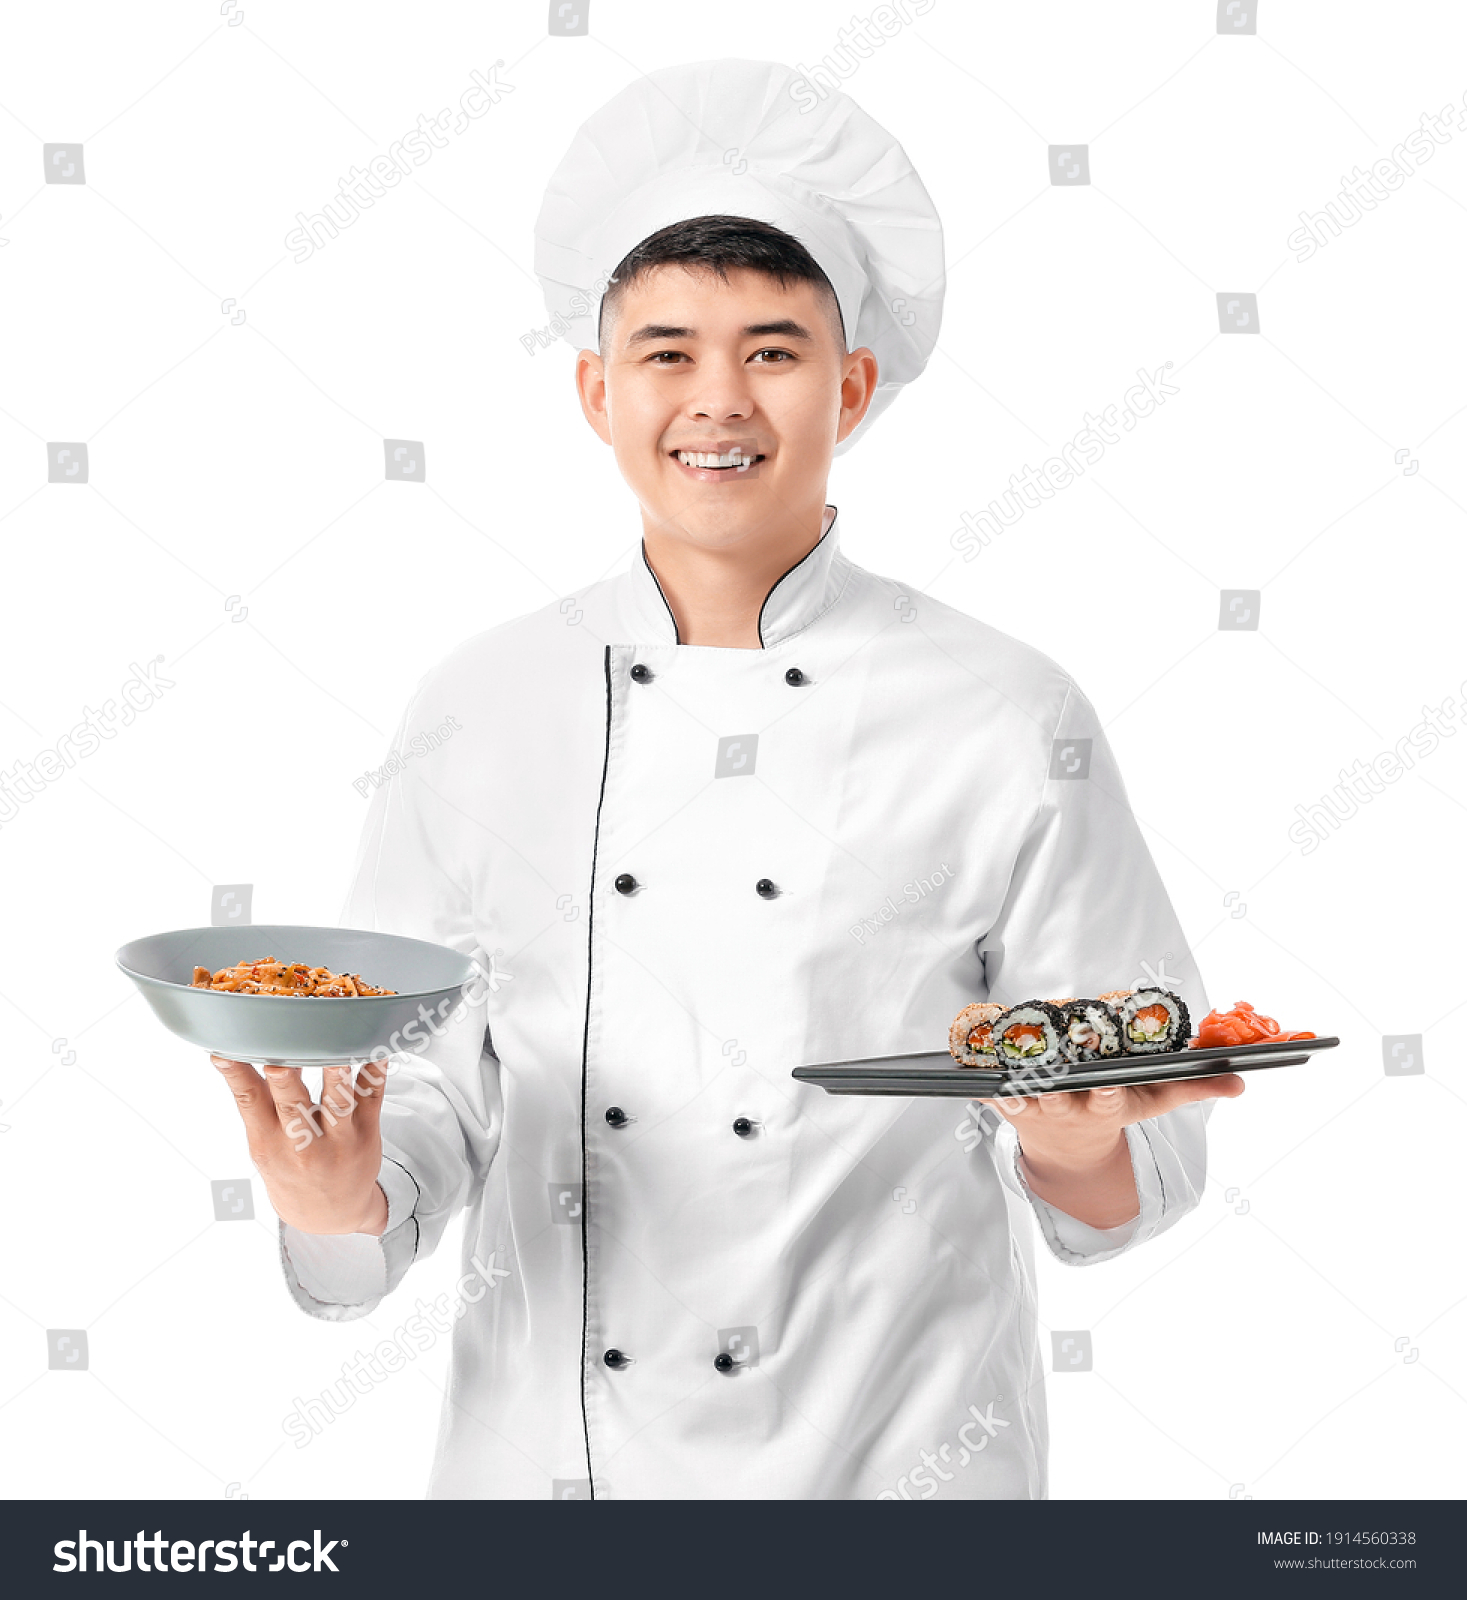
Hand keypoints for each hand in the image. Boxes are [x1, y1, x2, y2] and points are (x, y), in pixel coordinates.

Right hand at [211, 1057, 388, 1235]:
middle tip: (280, 1064)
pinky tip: (377, 1049)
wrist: (330, 1214)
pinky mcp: (368, 1131)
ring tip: (335, 1057)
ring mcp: (339, 1138)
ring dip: (337, 1080)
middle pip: (293, 1107)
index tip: (225, 1054)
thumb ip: (257, 1102)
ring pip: (338, 1104)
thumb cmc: (290, 1169)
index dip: (236, 1078)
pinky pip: (373, 1097)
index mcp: (269, 1142)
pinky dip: (376, 1072)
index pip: (249, 1104)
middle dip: (286, 1085)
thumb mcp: (265, 1145)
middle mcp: (303, 1143)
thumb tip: (239, 1053)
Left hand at [978, 1073, 1244, 1229]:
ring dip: (1007, 1074)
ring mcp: (1034, 1107)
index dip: (1106, 1091)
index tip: (1107, 1079)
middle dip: (1051, 1074)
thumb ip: (1194, 1089)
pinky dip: (974, 1078)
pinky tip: (962, 1060)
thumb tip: (1241, 1082)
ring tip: (999, 1048)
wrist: (1066, 1150)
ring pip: (1017, 1088)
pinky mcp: (1003, 1102)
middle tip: (1045, 1049)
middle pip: (1058, 1090)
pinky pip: (985, 1089)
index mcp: (1105, 1106)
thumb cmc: (1114, 1108)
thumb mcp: (1153, 1103)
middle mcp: (1067, 1107)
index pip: (1108, 1098)